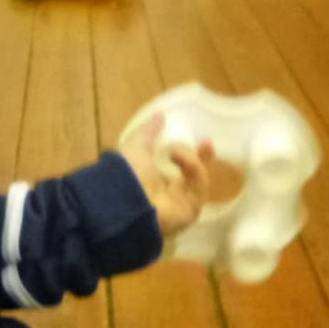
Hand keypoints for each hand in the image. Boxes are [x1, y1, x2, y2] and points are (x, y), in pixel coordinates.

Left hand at [119, 114, 212, 237]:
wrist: (123, 199)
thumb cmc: (126, 172)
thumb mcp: (136, 146)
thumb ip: (148, 131)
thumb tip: (159, 115)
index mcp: (153, 180)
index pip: (176, 167)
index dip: (186, 153)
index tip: (192, 136)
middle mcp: (167, 194)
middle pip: (192, 176)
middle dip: (200, 158)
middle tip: (205, 142)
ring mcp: (180, 204)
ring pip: (198, 181)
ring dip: (196, 162)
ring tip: (184, 150)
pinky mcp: (190, 211)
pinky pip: (199, 188)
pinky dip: (195, 170)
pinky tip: (181, 159)